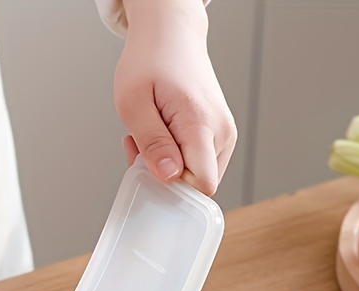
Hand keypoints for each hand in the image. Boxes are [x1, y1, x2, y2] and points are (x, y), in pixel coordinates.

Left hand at [114, 0, 235, 195]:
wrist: (171, 33)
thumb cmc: (151, 60)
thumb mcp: (134, 104)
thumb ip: (152, 144)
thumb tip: (169, 177)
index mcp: (201, 124)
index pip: (202, 185)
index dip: (173, 189)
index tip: (149, 170)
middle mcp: (221, 132)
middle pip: (197, 184)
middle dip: (165, 177)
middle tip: (140, 148)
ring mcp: (224, 134)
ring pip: (196, 176)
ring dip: (167, 166)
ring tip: (150, 136)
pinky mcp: (220, 134)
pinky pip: (197, 163)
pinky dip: (175, 157)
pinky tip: (161, 135)